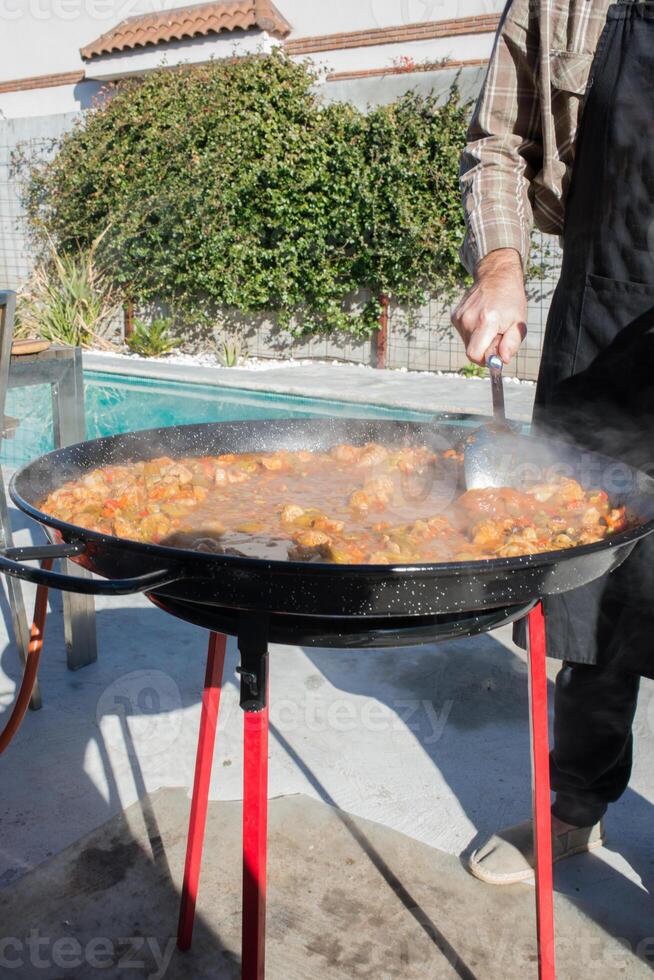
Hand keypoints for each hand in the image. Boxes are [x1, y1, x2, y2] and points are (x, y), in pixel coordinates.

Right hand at [451, 248, 527, 364]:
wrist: (496, 277)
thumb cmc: (511, 301)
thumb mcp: (519, 323)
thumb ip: (512, 344)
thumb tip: (502, 360)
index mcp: (486, 321)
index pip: (474, 354)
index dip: (485, 359)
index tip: (495, 353)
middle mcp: (469, 319)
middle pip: (471, 351)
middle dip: (484, 349)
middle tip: (497, 335)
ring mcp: (459, 317)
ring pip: (467, 344)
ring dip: (479, 340)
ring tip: (490, 325)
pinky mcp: (455, 316)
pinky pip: (464, 334)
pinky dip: (473, 333)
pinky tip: (482, 319)